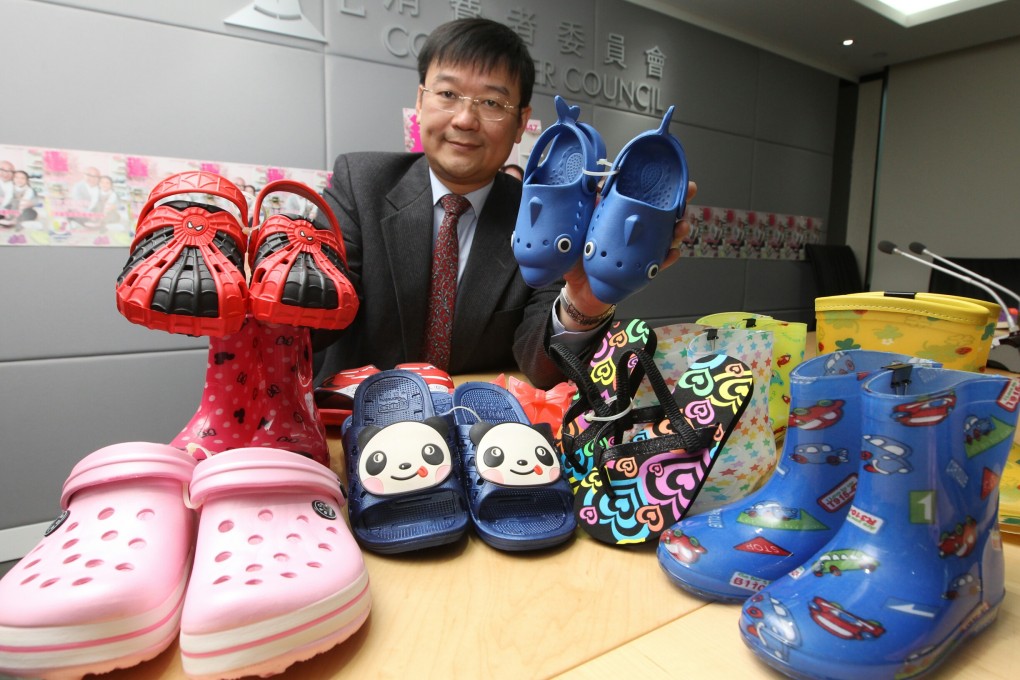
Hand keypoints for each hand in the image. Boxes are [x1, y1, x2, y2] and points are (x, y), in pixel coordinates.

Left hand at [558, 180, 696, 329]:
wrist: (577, 285)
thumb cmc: (578, 252)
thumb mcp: (583, 224)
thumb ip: (591, 203)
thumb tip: (599, 181)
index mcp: (627, 216)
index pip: (650, 199)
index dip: (667, 189)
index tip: (679, 181)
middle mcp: (639, 232)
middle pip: (665, 216)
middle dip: (681, 206)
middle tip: (688, 197)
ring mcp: (642, 251)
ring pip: (667, 238)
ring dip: (678, 232)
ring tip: (681, 226)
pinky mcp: (642, 270)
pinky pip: (659, 264)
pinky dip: (668, 259)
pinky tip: (672, 253)